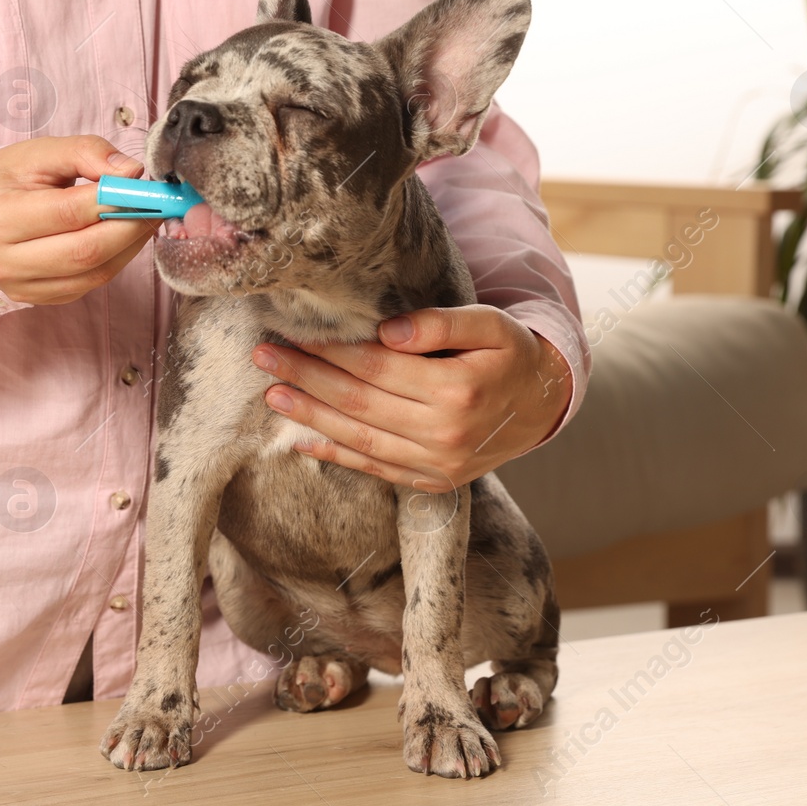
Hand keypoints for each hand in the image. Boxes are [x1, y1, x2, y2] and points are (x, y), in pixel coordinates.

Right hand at [0, 136, 154, 304]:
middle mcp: (0, 260)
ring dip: (129, 247)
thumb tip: (132, 172)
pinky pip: (88, 285)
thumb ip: (86, 152)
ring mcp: (18, 286)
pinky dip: (115, 261)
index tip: (146, 187)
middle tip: (157, 206)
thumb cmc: (11, 177)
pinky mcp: (36, 299)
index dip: (114, 200)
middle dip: (129, 227)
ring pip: (92, 273)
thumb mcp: (41, 152)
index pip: (67, 212)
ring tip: (146, 218)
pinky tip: (125, 238)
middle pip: (83, 251)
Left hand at [250, 305, 572, 492]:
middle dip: (306, 379)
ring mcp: (438, 464)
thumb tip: (386, 332)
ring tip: (273, 395)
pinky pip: (375, 468)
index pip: (376, 367)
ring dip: (310, 417)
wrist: (543, 405)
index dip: (329, 351)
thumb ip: (440, 322)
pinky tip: (302, 440)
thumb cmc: (509, 354)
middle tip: (263, 358)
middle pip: (359, 402)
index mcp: (457, 389)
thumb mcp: (490, 323)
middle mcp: (445, 433)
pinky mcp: (433, 482)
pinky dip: (337, 455)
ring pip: (359, 438)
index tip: (291, 334)